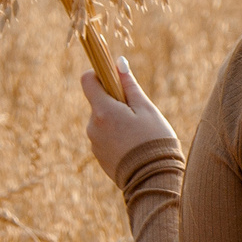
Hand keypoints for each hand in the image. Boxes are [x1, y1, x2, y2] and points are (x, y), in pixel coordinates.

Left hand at [81, 58, 177, 177]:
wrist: (153, 179)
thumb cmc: (154, 140)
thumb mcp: (146, 109)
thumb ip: (129, 85)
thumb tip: (118, 62)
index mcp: (103, 111)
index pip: (87, 80)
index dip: (99, 75)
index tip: (113, 78)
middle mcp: (92, 126)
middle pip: (98, 103)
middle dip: (115, 103)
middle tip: (138, 115)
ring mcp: (94, 143)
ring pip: (102, 122)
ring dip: (116, 122)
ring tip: (139, 135)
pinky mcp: (99, 157)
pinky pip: (105, 138)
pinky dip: (116, 137)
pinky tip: (134, 147)